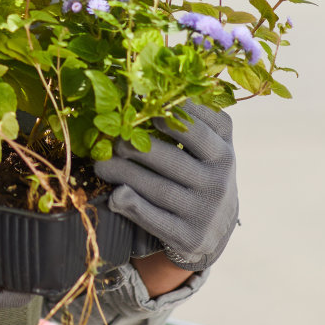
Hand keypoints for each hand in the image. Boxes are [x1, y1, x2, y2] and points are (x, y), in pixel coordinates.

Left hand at [98, 100, 237, 271]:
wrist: (216, 227)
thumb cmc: (202, 172)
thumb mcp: (209, 146)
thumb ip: (192, 119)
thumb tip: (152, 87)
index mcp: (224, 151)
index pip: (200, 129)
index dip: (172, 116)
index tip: (145, 106)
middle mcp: (220, 181)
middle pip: (172, 159)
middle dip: (136, 146)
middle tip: (110, 138)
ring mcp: (206, 211)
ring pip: (159, 189)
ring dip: (124, 173)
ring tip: (100, 163)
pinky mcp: (190, 237)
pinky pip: (156, 219)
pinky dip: (134, 206)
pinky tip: (115, 195)